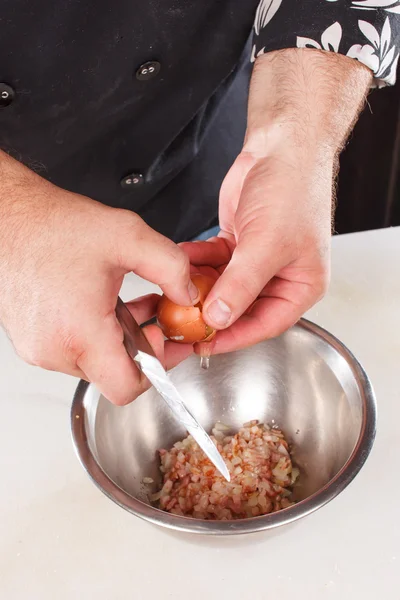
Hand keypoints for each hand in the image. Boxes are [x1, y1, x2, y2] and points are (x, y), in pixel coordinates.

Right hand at [0, 153, 196, 403]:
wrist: (7, 219)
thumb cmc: (53, 227)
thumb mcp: (128, 237)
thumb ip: (171, 267)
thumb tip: (188, 294)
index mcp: (80, 333)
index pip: (127, 388)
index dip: (156, 369)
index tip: (162, 338)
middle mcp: (55, 350)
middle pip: (113, 375)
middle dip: (141, 348)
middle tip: (153, 316)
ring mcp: (39, 349)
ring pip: (94, 363)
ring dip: (118, 339)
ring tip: (126, 304)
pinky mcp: (31, 341)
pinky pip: (73, 351)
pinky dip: (94, 334)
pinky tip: (102, 304)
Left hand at [182, 49, 370, 353]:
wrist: (280, 147)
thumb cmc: (293, 190)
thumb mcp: (267, 244)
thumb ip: (241, 285)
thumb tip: (218, 318)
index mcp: (300, 285)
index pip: (264, 325)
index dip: (233, 338)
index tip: (203, 345)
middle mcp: (279, 277)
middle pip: (240, 309)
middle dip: (210, 312)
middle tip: (180, 319)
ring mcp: (255, 261)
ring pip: (222, 287)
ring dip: (198, 286)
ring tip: (174, 289)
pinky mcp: (237, 245)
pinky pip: (212, 263)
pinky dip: (196, 262)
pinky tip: (181, 259)